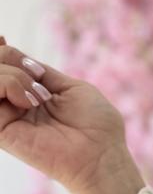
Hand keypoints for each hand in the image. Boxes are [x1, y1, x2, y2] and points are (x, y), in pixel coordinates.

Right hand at [0, 35, 131, 193]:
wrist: (101, 155)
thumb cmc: (96, 125)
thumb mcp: (70, 87)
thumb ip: (39, 71)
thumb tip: (12, 52)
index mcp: (29, 93)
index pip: (3, 64)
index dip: (2, 50)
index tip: (3, 38)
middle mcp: (13, 104)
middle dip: (8, 58)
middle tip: (35, 77)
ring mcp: (5, 116)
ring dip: (11, 75)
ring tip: (37, 95)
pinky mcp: (1, 131)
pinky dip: (8, 85)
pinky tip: (29, 101)